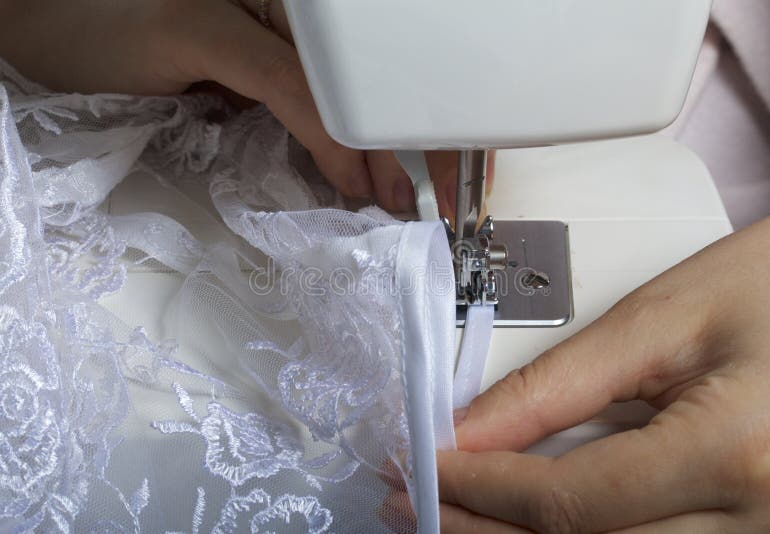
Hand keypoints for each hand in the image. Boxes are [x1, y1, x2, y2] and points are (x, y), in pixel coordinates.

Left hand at [0, 0, 484, 216]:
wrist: (51, 40)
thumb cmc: (105, 24)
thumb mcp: (205, 37)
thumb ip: (284, 81)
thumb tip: (351, 152)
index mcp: (290, 1)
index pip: (359, 68)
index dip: (387, 127)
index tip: (399, 184)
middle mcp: (294, 23)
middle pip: (370, 89)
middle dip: (405, 146)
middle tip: (434, 204)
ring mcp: (281, 55)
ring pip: (353, 110)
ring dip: (388, 157)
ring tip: (414, 200)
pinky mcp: (264, 86)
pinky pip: (319, 123)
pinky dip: (344, 157)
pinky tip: (366, 181)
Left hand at [438, 207, 769, 532]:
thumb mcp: (664, 318)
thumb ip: (557, 382)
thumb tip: (473, 430)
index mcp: (740, 451)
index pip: (570, 500)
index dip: (483, 488)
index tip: (426, 468)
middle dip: (489, 530)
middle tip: (424, 504)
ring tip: (468, 517)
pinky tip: (542, 525)